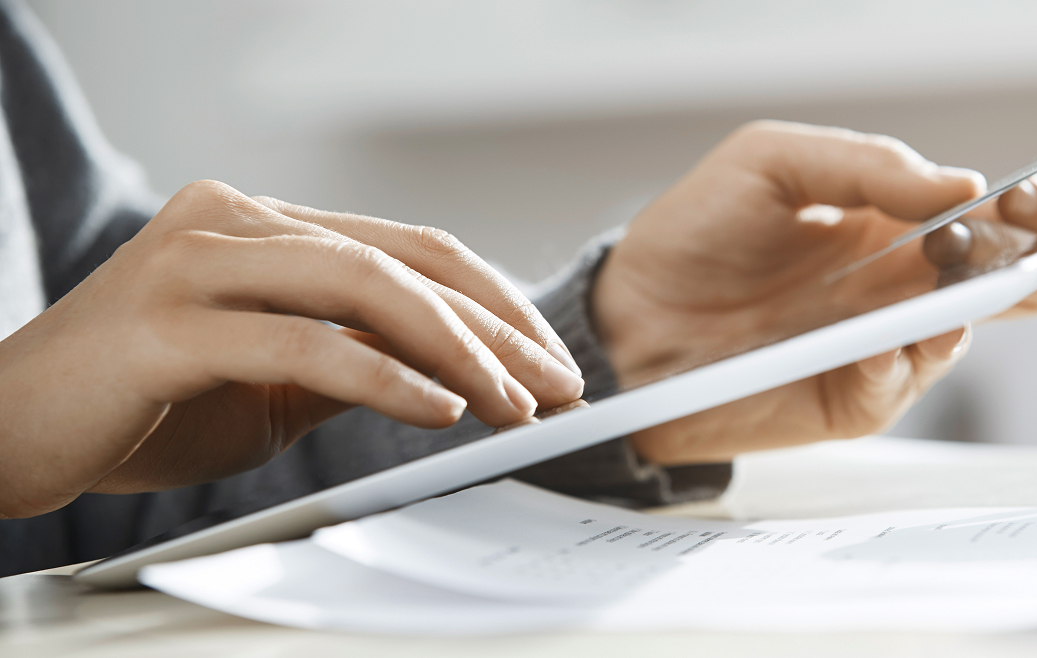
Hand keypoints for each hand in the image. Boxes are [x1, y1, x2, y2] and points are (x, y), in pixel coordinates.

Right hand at [0, 181, 583, 517]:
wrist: (12, 428)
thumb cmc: (143, 400)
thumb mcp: (270, 378)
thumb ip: (347, 357)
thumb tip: (447, 372)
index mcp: (266, 225)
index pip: (408, 248)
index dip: (491, 302)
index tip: (545, 359)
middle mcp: (236, 222)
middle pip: (403, 260)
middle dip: (495, 327)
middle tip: (556, 384)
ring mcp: (200, 262)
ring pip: (364, 287)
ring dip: (457, 350)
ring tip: (514, 403)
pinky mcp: (171, 321)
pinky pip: (305, 343)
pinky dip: (384, 378)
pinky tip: (440, 410)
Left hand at [592, 122, 1036, 463]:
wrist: (629, 321)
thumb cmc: (695, 236)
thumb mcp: (770, 163)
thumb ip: (865, 164)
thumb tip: (962, 188)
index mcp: (889, 222)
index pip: (990, 214)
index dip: (1032, 207)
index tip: (1031, 198)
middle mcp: (896, 285)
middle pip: (1008, 282)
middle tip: (1024, 249)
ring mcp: (877, 345)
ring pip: (959, 333)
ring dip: (960, 311)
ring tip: (934, 290)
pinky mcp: (848, 399)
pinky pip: (897, 385)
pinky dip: (891, 363)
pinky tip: (867, 346)